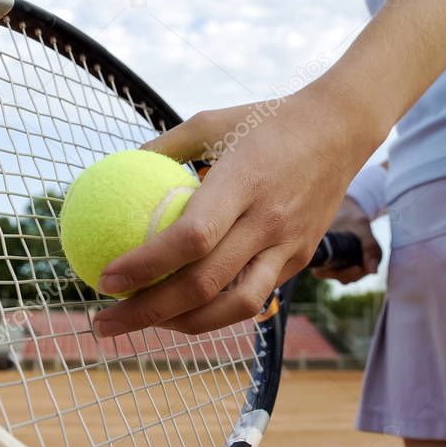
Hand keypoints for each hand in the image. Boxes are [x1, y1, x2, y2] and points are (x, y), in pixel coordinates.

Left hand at [91, 84, 381, 336]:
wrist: (340, 130)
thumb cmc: (266, 121)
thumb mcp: (210, 122)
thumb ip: (165, 147)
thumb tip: (117, 169)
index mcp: (243, 182)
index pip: (190, 238)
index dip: (145, 266)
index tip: (105, 278)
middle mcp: (268, 220)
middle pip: (204, 284)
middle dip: (147, 312)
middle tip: (106, 321)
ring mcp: (288, 245)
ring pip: (233, 306)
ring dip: (182, 325)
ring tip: (144, 324)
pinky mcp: (300, 259)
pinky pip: (253, 297)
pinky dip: (215, 311)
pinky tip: (184, 310)